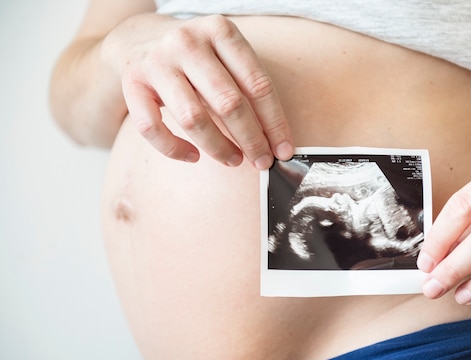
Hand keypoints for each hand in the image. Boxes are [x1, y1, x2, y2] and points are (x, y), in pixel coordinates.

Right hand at [102, 14, 292, 167]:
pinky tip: (193, 156)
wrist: (138, 36)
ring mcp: (157, 62)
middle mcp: (187, 42)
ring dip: (218, 147)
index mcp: (220, 31)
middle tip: (262, 162)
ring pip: (193, 118)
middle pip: (229, 103)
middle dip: (251, 139)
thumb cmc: (196, 55)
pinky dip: (174, 149)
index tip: (283, 150)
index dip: (274, 122)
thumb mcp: (225, 55)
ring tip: (233, 160)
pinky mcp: (132, 83)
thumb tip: (275, 139)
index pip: (257, 84)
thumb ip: (247, 86)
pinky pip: (152, 127)